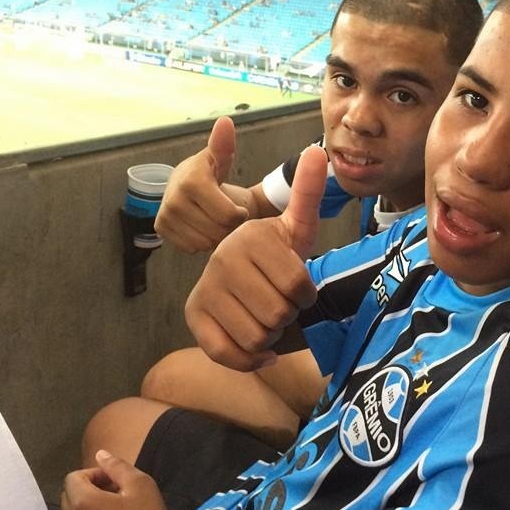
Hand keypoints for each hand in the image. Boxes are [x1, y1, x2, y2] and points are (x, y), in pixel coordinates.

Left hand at [61, 450, 178, 509]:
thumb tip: (100, 454)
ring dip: (87, 503)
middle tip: (114, 489)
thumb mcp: (140, 484)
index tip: (114, 479)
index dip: (94, 472)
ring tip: (114, 506)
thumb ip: (117, 466)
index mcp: (83, 502)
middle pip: (69, 493)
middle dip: (88, 486)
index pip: (73, 477)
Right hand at [154, 117, 250, 252]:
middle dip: (227, 227)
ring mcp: (164, 215)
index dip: (239, 215)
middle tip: (225, 215)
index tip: (237, 207)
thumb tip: (225, 121)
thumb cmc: (211, 173)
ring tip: (214, 220)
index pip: (229, 216)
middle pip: (217, 231)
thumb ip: (224, 144)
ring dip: (215, 236)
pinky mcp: (160, 229)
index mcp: (192, 181)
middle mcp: (173, 199)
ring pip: (204, 242)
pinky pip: (191, 248)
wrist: (187, 186)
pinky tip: (201, 226)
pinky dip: (200, 242)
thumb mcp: (221, 159)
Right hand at [185, 145, 326, 371]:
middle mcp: (220, 257)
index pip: (299, 287)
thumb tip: (317, 150)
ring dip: (270, 337)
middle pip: (278, 313)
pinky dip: (250, 359)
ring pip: (257, 337)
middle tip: (279, 302)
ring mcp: (204, 288)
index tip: (296, 284)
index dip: (306, 295)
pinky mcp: (193, 317)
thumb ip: (307, 192)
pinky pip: (230, 354)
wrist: (246, 282)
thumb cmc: (278, 257)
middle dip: (287, 316)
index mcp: (249, 235)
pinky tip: (257, 347)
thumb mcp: (297, 228)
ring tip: (265, 317)